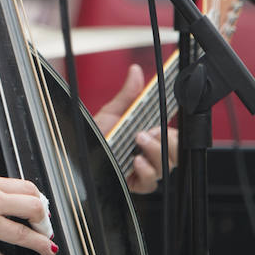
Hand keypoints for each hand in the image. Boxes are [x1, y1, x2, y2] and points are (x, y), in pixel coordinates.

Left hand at [92, 64, 177, 194]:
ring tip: (138, 142)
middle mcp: (150, 154)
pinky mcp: (136, 184)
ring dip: (154, 153)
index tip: (163, 122)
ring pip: (166, 166)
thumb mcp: (113, 112)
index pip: (173, 135)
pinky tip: (136, 162)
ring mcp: (144, 169)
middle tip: (149, 132)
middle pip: (175, 152)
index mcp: (150, 136)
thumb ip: (128, 94)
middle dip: (168, 141)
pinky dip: (146, 171)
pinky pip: (150, 182)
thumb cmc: (98, 134)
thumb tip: (135, 70)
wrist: (79, 153)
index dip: (174, 131)